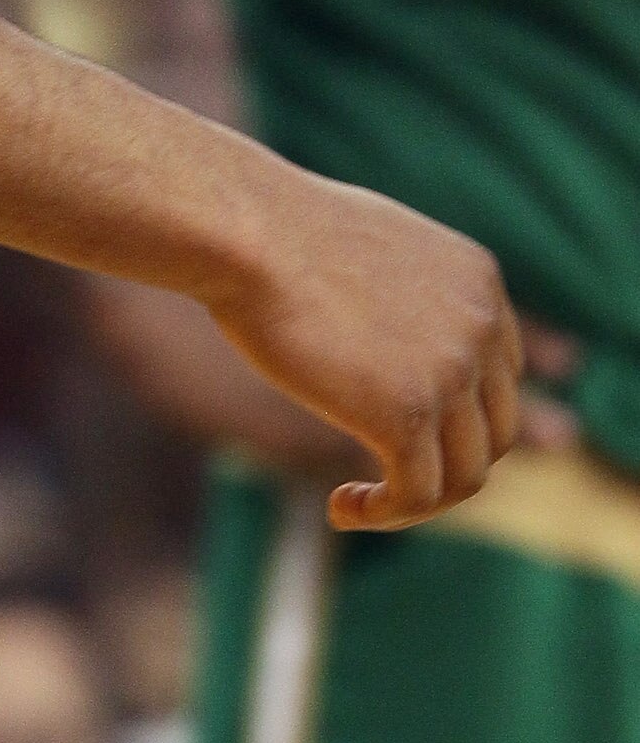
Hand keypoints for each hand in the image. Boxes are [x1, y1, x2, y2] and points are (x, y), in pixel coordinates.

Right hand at [204, 168, 520, 531]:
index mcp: (478, 280)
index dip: (454, 418)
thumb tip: (394, 346)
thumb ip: (404, 296)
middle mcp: (481, 325)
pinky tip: (340, 507)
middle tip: (383, 476)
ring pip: (464, 475)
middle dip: (440, 465)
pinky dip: (383, 513)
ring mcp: (451, 371)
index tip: (396, 430)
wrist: (243, 229)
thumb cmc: (276, 232)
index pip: (500, 377)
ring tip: (358, 502)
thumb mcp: (370, 250)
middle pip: (493, 433)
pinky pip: (417, 493)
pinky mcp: (407, 413)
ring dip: (414, 501)